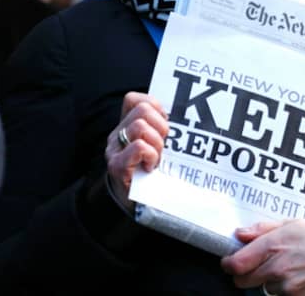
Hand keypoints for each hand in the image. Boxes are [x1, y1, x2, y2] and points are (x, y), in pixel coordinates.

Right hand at [105, 92, 168, 209]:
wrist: (138, 205)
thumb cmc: (154, 173)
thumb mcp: (158, 146)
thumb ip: (162, 130)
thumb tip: (190, 117)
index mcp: (127, 126)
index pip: (134, 99)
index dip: (154, 106)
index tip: (165, 123)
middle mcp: (118, 134)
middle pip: (142, 110)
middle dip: (161, 126)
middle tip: (165, 144)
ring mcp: (115, 149)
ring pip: (140, 126)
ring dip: (157, 142)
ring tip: (158, 157)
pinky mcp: (117, 166)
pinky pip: (139, 147)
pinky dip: (151, 155)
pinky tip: (152, 167)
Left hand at [221, 220, 304, 295]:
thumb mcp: (290, 224)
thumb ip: (261, 230)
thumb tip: (239, 234)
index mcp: (273, 246)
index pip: (236, 264)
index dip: (228, 263)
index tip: (230, 260)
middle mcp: (277, 269)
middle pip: (242, 280)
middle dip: (243, 273)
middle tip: (253, 264)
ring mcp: (287, 286)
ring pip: (260, 289)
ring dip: (264, 281)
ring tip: (281, 267)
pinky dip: (279, 289)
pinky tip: (291, 276)